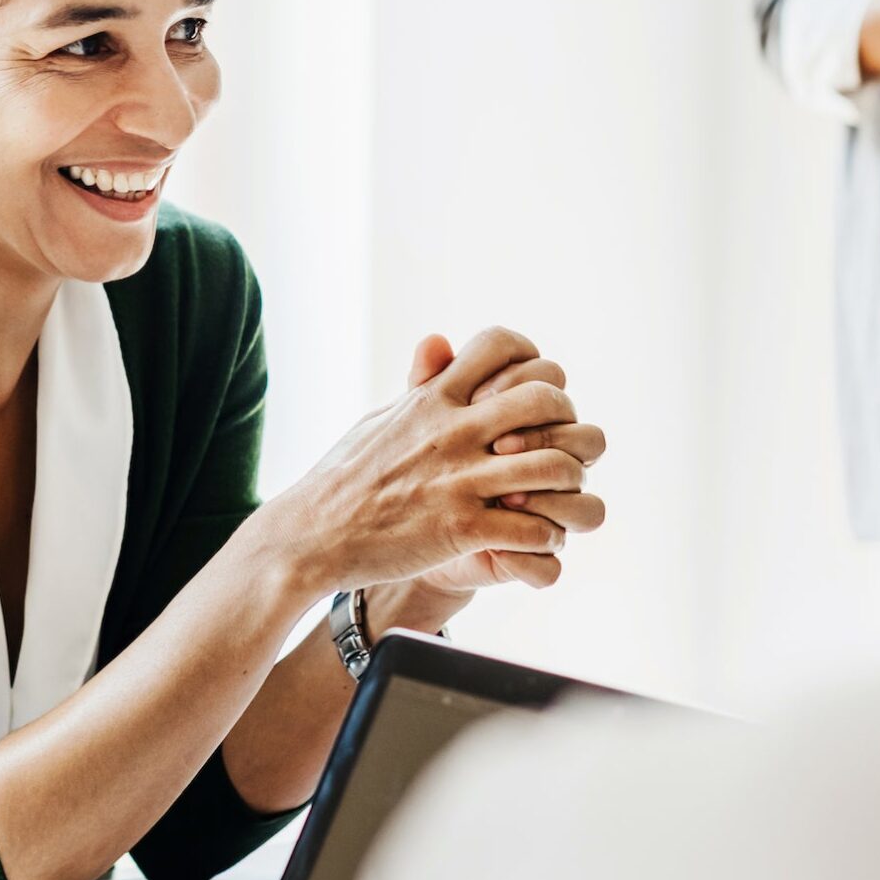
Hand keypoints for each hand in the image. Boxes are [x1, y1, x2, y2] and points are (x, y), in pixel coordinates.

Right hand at [253, 327, 607, 605]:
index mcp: (432, 399)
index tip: (535, 391)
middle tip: (560, 447)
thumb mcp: (380, 418)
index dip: (532, 361)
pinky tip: (535, 536)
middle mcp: (450, 431)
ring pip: (553, 466)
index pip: (501, 346)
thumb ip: (421, 384)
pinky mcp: (460, 528)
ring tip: (556, 497)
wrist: (312, 536)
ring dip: (567, 483)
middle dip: (566, 423)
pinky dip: (547, 534)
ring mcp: (458, 480)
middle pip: (545, 399)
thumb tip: (438, 342)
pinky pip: (533, 527)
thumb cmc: (345, 478)